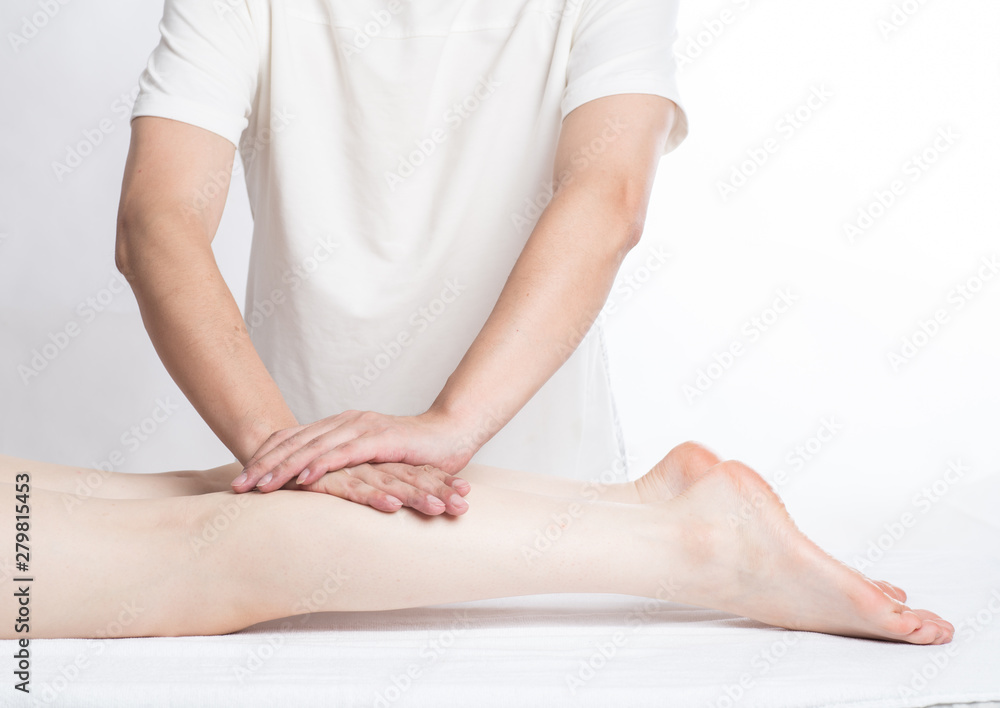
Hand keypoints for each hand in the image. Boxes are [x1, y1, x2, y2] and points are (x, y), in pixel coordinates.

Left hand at [231, 409, 480, 508]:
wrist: (452, 435)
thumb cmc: (413, 453)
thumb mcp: (368, 463)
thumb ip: (343, 468)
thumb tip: (313, 487)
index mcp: (339, 426)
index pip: (293, 440)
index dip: (264, 460)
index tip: (239, 482)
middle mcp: (346, 422)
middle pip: (295, 442)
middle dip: (263, 465)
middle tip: (237, 487)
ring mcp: (363, 428)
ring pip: (314, 447)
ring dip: (285, 467)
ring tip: (261, 486)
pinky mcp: (381, 439)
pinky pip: (345, 453)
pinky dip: (322, 465)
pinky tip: (303, 478)